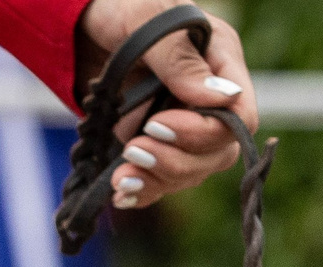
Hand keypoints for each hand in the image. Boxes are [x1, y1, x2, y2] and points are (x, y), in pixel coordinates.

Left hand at [73, 0, 259, 210]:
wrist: (81, 28)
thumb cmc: (120, 9)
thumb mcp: (146, 19)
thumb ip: (180, 59)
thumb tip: (221, 99)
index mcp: (221, 61)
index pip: (241, 116)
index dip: (206, 132)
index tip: (159, 124)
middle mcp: (209, 100)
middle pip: (218, 153)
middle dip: (177, 159)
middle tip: (134, 149)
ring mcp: (185, 128)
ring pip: (191, 172)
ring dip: (156, 179)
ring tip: (120, 175)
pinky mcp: (158, 148)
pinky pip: (162, 182)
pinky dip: (142, 190)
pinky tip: (120, 191)